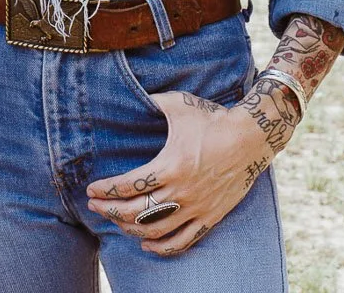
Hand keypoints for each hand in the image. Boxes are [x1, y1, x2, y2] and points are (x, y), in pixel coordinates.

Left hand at [84, 82, 299, 256]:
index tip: (92, 190)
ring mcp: (196, 207)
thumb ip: (152, 102)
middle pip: (136, 212)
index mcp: (170, 166)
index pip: (128, 186)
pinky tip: (147, 245)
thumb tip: (131, 95)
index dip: (106, 191)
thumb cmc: (213, 119)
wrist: (251, 138)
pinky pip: (182, 241)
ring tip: (116, 221)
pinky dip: (162, 247)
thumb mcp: (180, 105)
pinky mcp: (210, 217)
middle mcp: (181, 191)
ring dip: (130, 229)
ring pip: (155, 230)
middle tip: (94, 206)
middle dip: (109, 211)